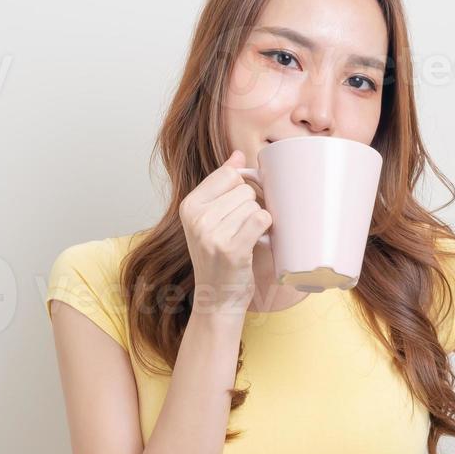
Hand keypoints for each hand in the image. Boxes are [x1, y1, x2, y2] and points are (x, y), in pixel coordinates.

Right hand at [177, 149, 271, 315]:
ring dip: (258, 221)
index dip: (242, 188)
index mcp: (189, 206)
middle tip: (242, 229)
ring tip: (246, 238)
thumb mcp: (211, 218)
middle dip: (251, 207)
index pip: (228, 175)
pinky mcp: (231, 249)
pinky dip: (265, 230)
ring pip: (254, 205)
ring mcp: (212, 234)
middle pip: (244, 189)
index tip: (238, 207)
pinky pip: (261, 219)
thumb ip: (222, 184)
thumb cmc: (219, 257)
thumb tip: (237, 154)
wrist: (217, 298)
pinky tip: (255, 242)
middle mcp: (196, 218)